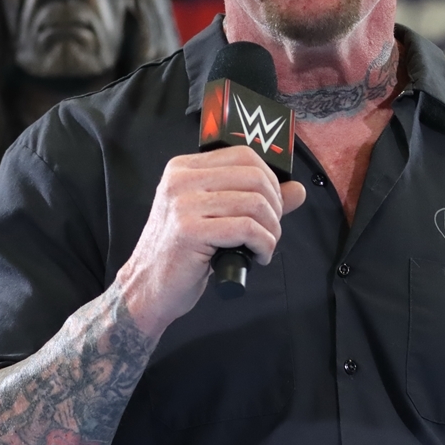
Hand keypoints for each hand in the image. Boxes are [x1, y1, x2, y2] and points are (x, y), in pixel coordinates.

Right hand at [115, 146, 305, 334]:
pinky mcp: (189, 230)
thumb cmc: (183, 253)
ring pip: (254, 204)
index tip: (274, 206)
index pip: (243, 155)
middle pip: (254, 177)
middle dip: (275, 207)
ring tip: (264, 246)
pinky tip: (257, 257)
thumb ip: (256, 199)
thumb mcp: (217, 217)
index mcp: (184, 168)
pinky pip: (246, 229)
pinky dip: (263, 244)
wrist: (147, 289)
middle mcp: (181, 180)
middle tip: (271, 231)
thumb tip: (297, 189)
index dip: (270, 180)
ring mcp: (182, 204)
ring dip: (271, 230)